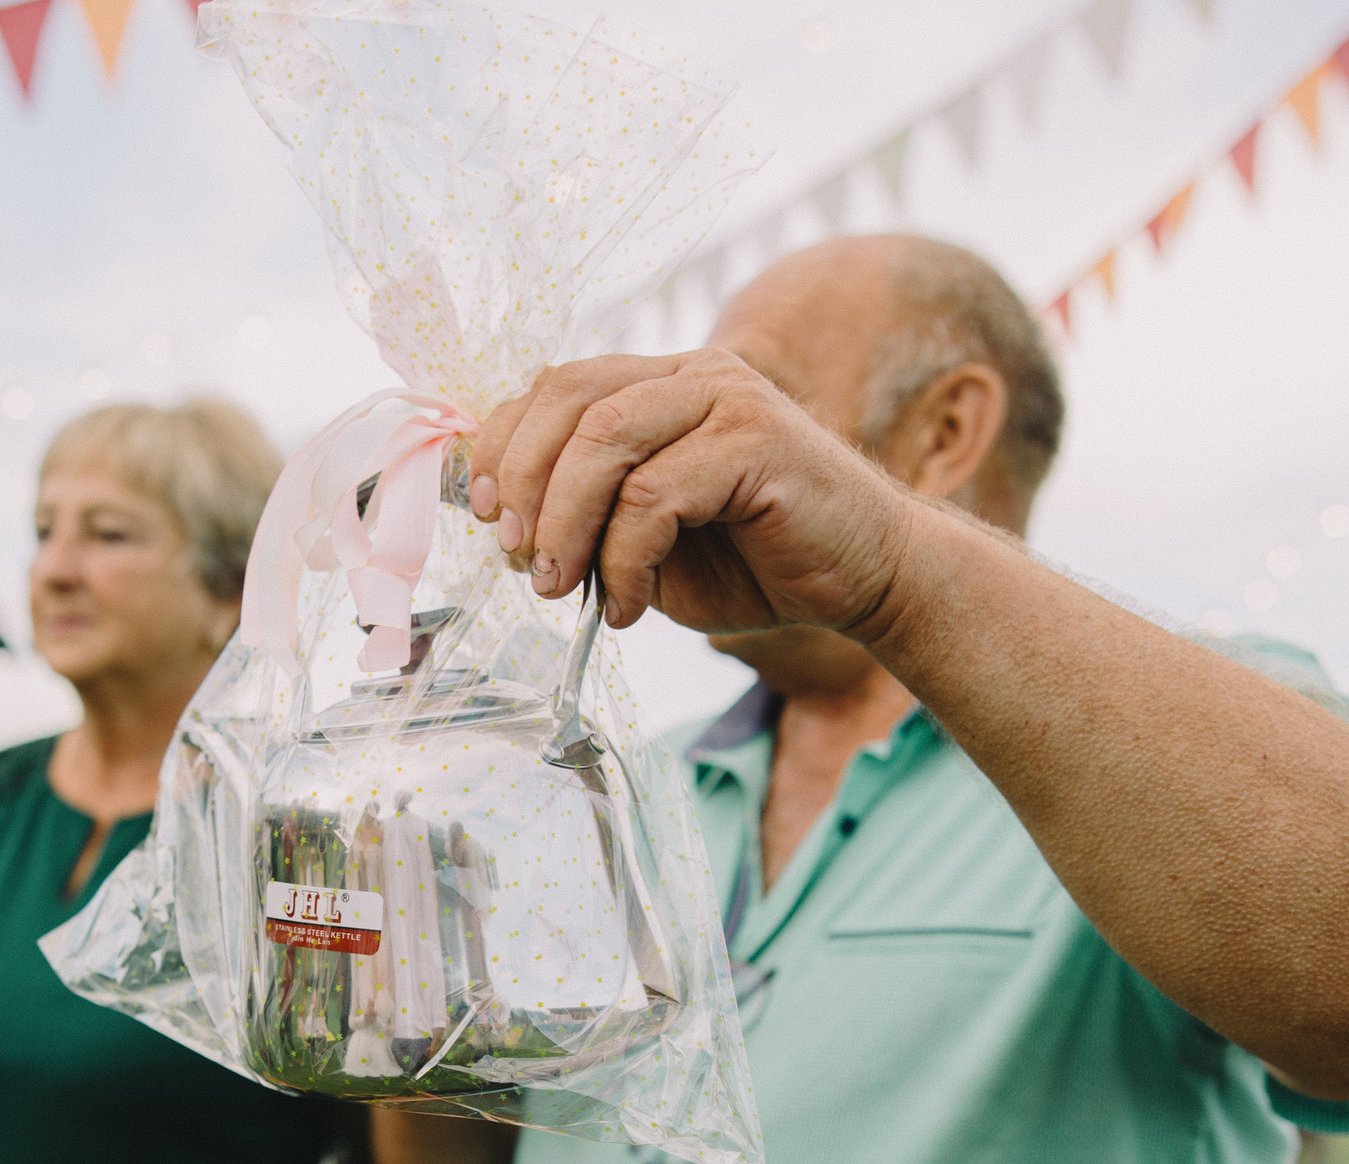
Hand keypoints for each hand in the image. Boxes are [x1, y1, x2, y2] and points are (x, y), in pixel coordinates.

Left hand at [464, 350, 918, 634]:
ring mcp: (727, 398)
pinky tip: (626, 605)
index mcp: (659, 383)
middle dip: (522, 485)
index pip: (552, 386)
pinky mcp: (756, 440)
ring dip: (564, 524)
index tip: (484, 518)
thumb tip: (498, 519)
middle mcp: (691, 373)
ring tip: (562, 587)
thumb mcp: (644, 540)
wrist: (864, 581)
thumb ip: (584, 514)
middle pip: (566, 399)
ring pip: (603, 440)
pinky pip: (653, 495)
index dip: (502, 447)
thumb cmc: (753, 563)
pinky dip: (622, 560)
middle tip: (520, 560)